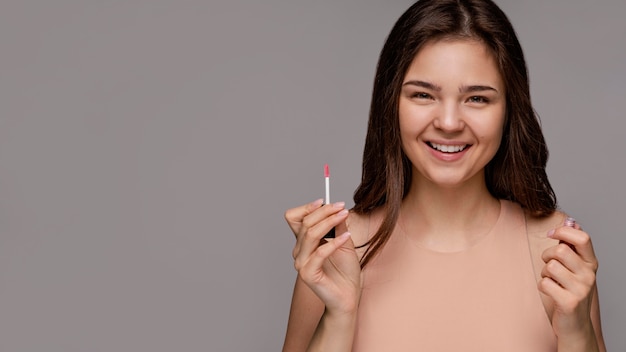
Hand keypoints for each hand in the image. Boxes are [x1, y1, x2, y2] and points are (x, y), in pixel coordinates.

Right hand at [285, 199, 361, 314]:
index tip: (325, 201)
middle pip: (304, 223)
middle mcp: (299, 251)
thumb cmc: (346, 270)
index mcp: (304, 242)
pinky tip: (347, 237)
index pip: (294, 218)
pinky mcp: (308, 274)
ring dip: (329, 222)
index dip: (307, 207)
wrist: (349, 294)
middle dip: (324, 212)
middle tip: (341, 206)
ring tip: (345, 216)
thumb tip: (337, 208)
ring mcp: (302, 263)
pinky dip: (334, 242)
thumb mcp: (344, 242)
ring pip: (310, 234)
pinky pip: (319, 252)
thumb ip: (338, 226)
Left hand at [539, 221, 598, 344]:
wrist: (575, 326)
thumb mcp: (576, 268)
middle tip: (549, 265)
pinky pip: (544, 283)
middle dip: (547, 255)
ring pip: (550, 266)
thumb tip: (571, 221)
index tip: (552, 235)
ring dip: (544, 272)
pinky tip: (550, 292)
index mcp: (591, 263)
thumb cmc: (571, 292)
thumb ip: (573, 246)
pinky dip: (542, 286)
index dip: (563, 231)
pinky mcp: (569, 302)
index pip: (582, 238)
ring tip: (552, 280)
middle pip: (560, 250)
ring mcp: (581, 289)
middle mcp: (589, 275)